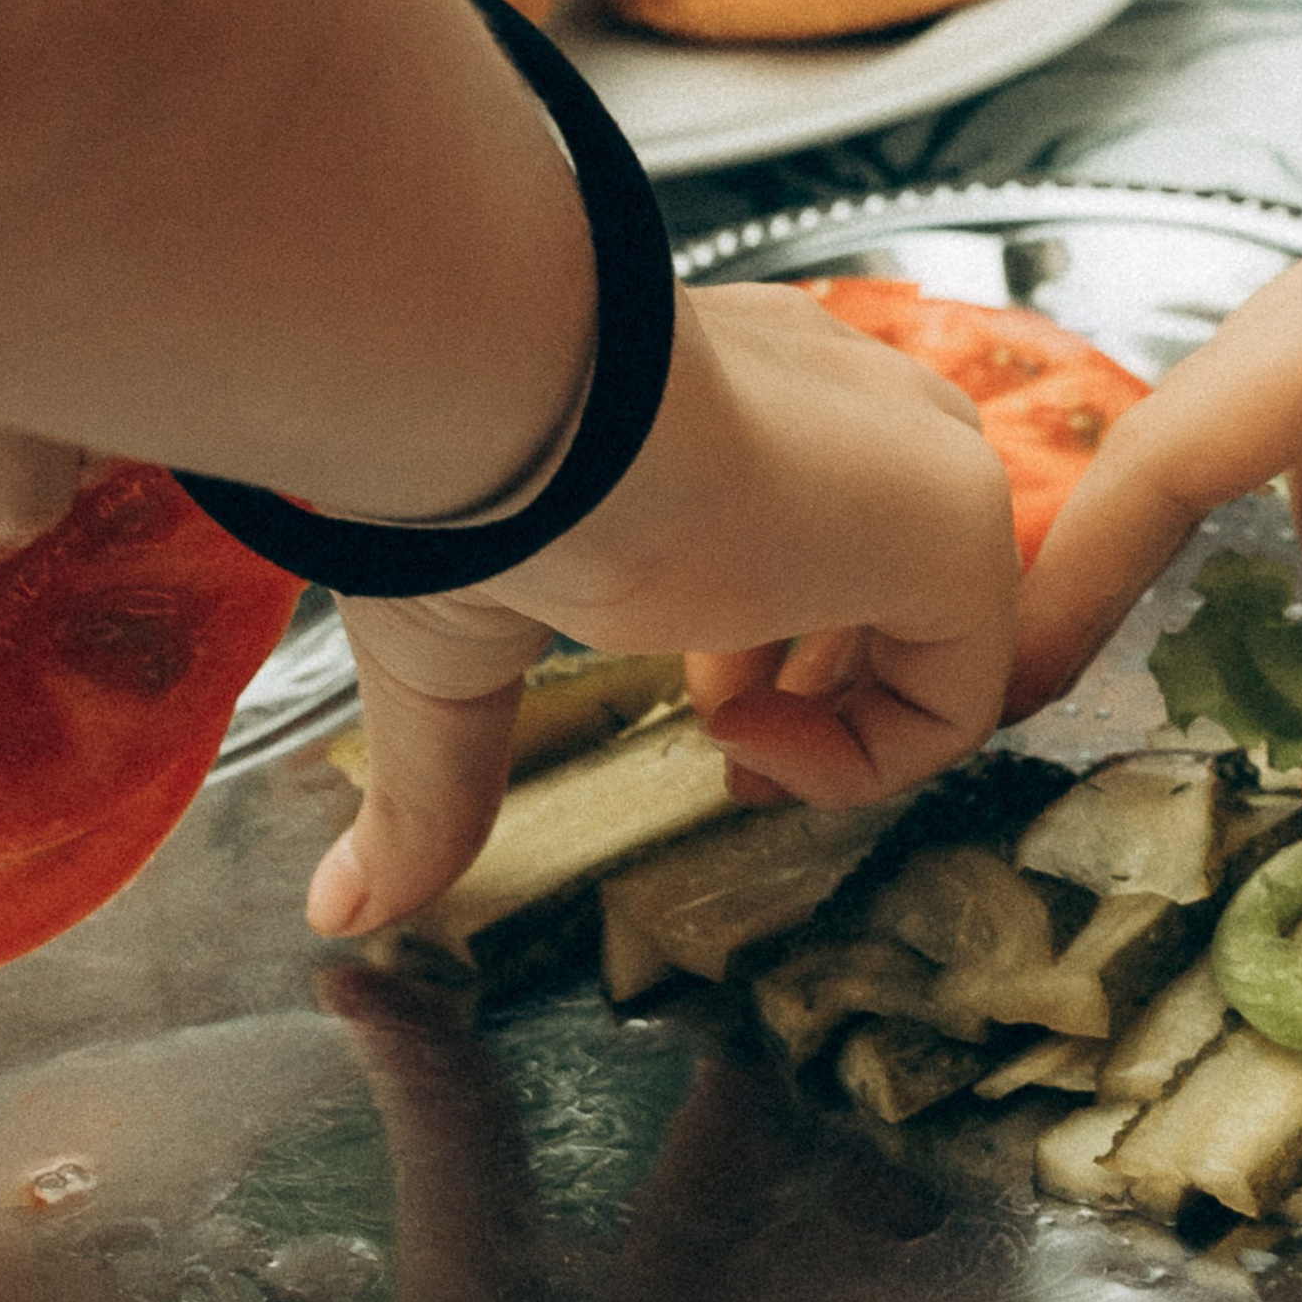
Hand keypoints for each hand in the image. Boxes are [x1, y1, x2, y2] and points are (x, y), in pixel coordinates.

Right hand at [311, 282, 1018, 933]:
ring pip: (942, 642)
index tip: (704, 716)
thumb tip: (341, 914)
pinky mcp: (958, 522)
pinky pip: (960, 698)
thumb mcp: (450, 648)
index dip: (775, 648)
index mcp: (748, 393)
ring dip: (836, 733)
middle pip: (905, 580)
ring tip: (732, 750)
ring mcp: (917, 459)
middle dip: (820, 693)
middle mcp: (851, 406)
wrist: (513, 388)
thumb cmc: (462, 475)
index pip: (826, 524)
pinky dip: (860, 762)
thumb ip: (437, 784)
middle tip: (728, 753)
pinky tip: (744, 733)